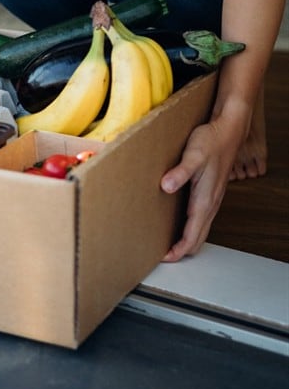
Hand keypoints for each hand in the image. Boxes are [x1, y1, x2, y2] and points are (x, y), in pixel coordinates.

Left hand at [159, 118, 243, 261]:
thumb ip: (180, 172)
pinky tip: (178, 225)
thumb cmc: (211, 141)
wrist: (228, 130)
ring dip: (186, 241)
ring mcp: (211, 200)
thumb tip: (167, 186)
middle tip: (161, 257)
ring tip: (167, 246)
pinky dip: (190, 229)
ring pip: (201, 230)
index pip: (192, 235)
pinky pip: (201, 220)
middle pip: (198, 238)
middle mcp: (210, 204)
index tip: (164, 258)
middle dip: (181, 251)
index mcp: (205, 200)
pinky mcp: (210, 194)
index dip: (178, 250)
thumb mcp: (193, 155)